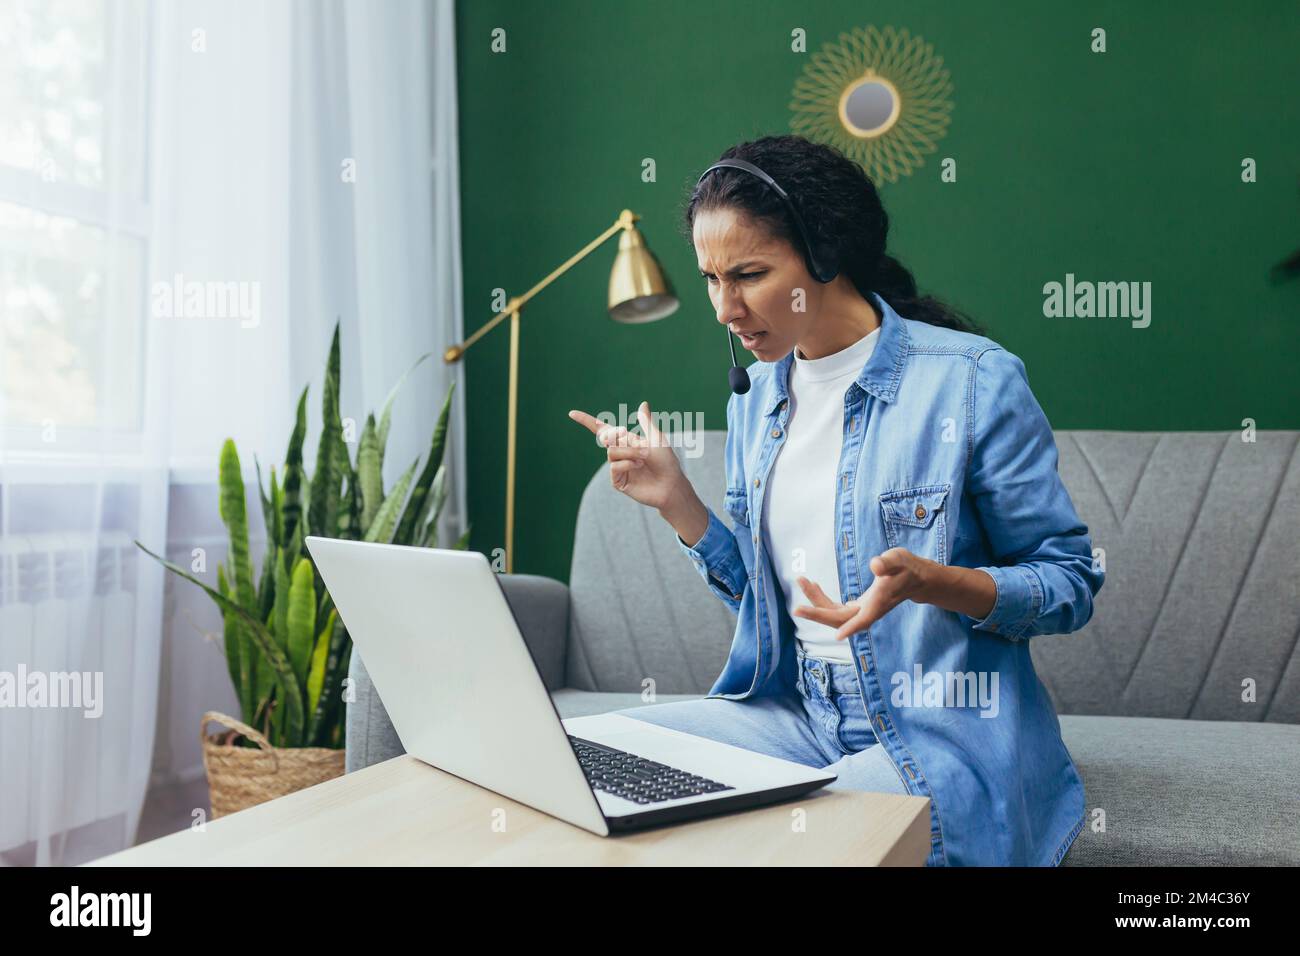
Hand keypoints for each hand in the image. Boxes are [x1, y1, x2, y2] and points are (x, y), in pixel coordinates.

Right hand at [567, 401, 684, 511]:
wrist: (671, 484)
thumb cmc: (666, 462)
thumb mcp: (656, 438)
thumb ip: (646, 422)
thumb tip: (643, 404)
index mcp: (626, 442)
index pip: (602, 430)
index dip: (587, 421)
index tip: (572, 413)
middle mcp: (619, 454)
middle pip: (607, 438)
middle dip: (621, 437)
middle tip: (642, 446)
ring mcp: (617, 468)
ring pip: (611, 452)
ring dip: (630, 452)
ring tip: (644, 458)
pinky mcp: (618, 481)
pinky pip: (614, 466)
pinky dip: (627, 463)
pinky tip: (638, 466)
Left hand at [792, 548, 931, 640]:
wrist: (914, 578)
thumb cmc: (907, 567)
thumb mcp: (899, 559)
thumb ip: (887, 563)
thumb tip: (875, 564)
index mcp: (880, 602)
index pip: (865, 618)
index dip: (853, 627)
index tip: (838, 636)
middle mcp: (869, 611)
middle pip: (841, 619)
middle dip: (818, 614)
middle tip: (796, 608)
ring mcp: (862, 611)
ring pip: (835, 614)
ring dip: (816, 600)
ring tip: (802, 580)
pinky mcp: (858, 607)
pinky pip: (836, 608)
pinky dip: (822, 599)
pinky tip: (814, 585)